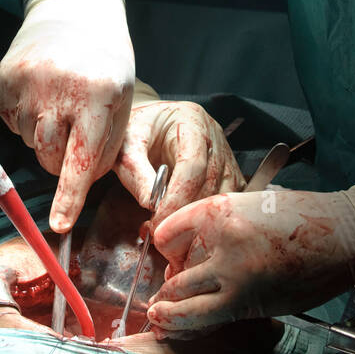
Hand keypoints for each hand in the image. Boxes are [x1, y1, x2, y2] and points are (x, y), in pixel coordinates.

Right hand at [0, 0, 134, 232]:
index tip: (60, 225)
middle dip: (62, 159)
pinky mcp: (4, 78)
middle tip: (75, 131)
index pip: (81, 158)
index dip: (70, 196)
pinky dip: (25, 118)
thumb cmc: (104, 63)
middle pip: (50, 158)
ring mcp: (26, 82)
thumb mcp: (122, 100)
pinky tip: (40, 93)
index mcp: (96, 94)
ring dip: (44, 135)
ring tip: (58, 102)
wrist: (73, 10)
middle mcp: (58, 88)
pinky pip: (11, 123)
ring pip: (30, 143)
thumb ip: (111, 147)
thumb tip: (106, 189)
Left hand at [113, 98, 243, 225]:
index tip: (158, 220)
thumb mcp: (126, 146)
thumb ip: (136, 172)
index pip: (193, 163)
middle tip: (161, 233)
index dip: (177, 196)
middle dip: (186, 212)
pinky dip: (211, 215)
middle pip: (212, 180)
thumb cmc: (136, 132)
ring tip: (171, 231)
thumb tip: (149, 203)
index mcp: (190, 120)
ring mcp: (225, 151)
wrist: (146, 125)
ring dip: (200, 217)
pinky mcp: (227, 169)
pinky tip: (188, 224)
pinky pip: (228, 197)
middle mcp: (214, 134)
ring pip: (224, 192)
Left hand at [147, 188, 354, 336]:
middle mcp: (223, 244)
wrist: (344, 236)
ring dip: (169, 316)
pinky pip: (212, 319)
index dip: (162, 245)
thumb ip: (219, 225)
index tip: (165, 251)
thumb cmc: (301, 217)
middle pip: (175, 275)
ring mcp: (237, 278)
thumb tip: (191, 249)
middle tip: (158, 298)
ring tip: (158, 319)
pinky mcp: (252, 304)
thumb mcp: (250, 204)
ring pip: (187, 306)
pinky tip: (181, 329)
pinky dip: (193, 326)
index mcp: (220, 211)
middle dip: (163, 291)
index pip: (167, 233)